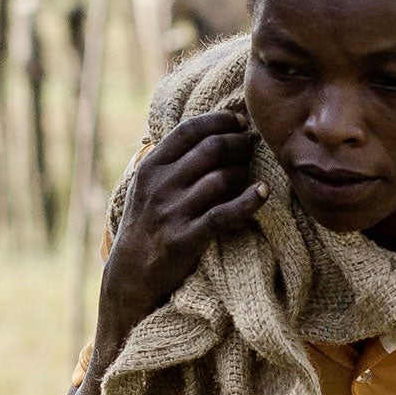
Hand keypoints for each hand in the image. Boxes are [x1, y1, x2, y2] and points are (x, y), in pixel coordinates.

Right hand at [99, 110, 265, 326]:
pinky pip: (224, 214)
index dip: (218, 121)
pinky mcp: (186, 238)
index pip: (188, 130)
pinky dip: (248, 201)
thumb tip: (207, 133)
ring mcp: (173, 211)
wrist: (132, 273)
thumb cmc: (147, 225)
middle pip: (211, 150)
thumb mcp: (147, 187)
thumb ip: (171, 162)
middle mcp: (160, 185)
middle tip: (251, 147)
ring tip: (251, 175)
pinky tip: (263, 193)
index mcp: (151, 167)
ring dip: (244, 172)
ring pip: (221, 178)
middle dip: (238, 144)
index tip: (239, 122)